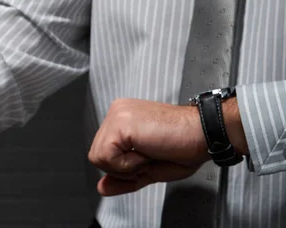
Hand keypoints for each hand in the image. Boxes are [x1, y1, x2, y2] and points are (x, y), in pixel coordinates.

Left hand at [88, 98, 209, 195]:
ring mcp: (117, 115)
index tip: (147, 159)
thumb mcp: (148, 170)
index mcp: (122, 119)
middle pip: (97, 156)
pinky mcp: (120, 123)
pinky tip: (148, 150)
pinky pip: (108, 157)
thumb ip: (122, 178)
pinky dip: (129, 164)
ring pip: (99, 157)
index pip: (103, 153)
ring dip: (126, 166)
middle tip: (150, 156)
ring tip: (149, 152)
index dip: (123, 167)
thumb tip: (102, 187)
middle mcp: (117, 113)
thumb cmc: (184, 147)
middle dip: (123, 168)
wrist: (204, 133)